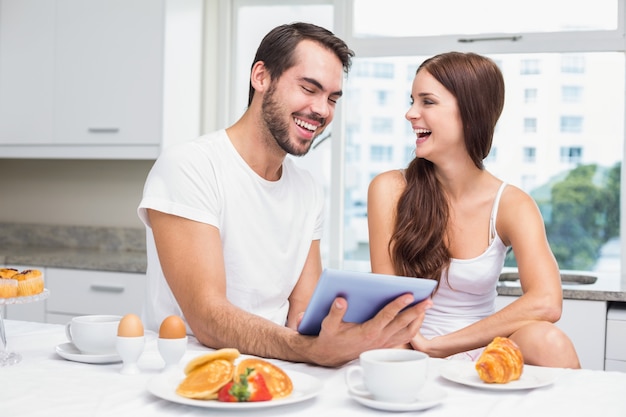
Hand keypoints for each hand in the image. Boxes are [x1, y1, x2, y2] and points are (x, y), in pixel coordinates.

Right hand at [308, 294, 431, 366]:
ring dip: (418, 320)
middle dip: (416, 311)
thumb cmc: (331, 338)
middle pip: (403, 324)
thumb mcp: (328, 325)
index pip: (387, 316)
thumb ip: (335, 312)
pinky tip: (417, 318)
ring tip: (425, 306)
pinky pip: (404, 337)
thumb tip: (340, 300)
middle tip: (428, 300)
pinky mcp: (385, 345)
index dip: (398, 305)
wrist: (330, 356)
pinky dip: (413, 328)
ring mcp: (384, 343)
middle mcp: (379, 338)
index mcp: (367, 332)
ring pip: (407, 332)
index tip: (409, 294)